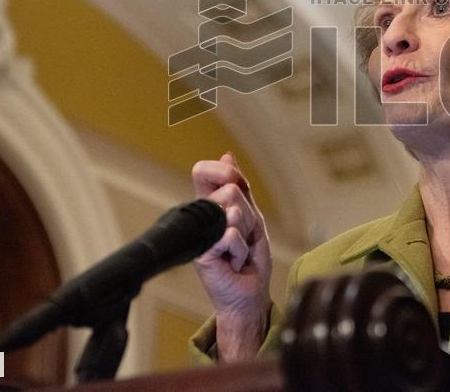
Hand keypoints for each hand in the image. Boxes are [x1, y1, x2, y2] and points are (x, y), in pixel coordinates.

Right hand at [192, 152, 271, 360]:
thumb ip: (239, 188)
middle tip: (244, 237)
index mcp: (209, 205)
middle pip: (230, 190)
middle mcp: (200, 218)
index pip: (204, 171)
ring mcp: (198, 235)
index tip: (237, 184)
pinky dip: (241, 250)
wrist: (249, 294)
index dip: (223, 171)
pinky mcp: (201, 254)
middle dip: (248, 215)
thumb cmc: (250, 258)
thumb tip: (227, 155)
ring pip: (233, 211)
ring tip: (239, 251)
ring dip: (246, 234)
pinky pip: (230, 236)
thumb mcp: (251, 217)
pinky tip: (234, 262)